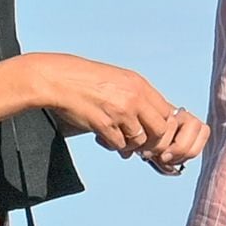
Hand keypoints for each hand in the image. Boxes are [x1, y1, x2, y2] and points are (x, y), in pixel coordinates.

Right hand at [37, 56, 204, 170]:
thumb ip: (137, 96)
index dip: (162, 126)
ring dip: (129, 145)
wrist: (59, 79)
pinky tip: (103, 138)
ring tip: (117, 138)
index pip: (166, 112)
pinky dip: (113, 146)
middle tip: (140, 144)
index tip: (152, 132)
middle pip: (159, 130)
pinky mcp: (104, 125)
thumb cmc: (86, 79)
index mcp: (139, 85)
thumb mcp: (119, 79)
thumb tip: (150, 118)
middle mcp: (134, 98)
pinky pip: (119, 145)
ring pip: (139, 141)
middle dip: (152, 141)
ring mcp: (120, 112)